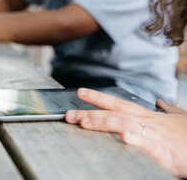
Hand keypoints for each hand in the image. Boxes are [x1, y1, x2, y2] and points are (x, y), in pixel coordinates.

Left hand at [65, 88, 186, 177]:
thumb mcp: (178, 120)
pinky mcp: (167, 151)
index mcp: (148, 116)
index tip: (79, 92)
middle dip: (90, 112)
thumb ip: (165, 112)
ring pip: (125, 124)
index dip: (98, 97)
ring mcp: (156, 135)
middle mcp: (149, 122)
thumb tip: (158, 102)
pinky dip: (137, 140)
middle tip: (68, 114)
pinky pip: (150, 144)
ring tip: (84, 123)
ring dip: (104, 123)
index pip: (118, 103)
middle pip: (114, 113)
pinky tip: (125, 138)